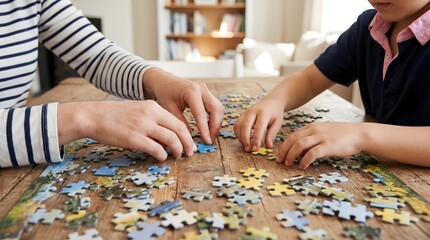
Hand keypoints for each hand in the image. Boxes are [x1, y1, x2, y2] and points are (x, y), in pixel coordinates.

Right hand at [58, 100, 195, 160]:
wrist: (93, 116)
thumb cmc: (114, 116)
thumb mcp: (137, 110)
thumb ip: (153, 119)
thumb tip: (167, 136)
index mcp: (153, 107)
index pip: (177, 121)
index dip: (187, 134)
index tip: (189, 143)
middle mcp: (150, 115)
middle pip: (179, 130)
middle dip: (187, 143)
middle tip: (190, 152)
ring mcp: (143, 126)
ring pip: (171, 139)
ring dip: (178, 150)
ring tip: (178, 156)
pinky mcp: (134, 138)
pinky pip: (156, 149)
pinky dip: (162, 155)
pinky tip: (161, 157)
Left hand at [143, 68, 223, 143]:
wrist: (164, 81)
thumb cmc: (165, 93)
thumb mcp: (169, 109)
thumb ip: (180, 122)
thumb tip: (189, 138)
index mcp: (192, 91)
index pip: (202, 114)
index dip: (205, 129)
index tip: (207, 141)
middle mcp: (202, 89)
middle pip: (216, 110)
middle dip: (215, 127)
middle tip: (210, 139)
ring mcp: (206, 90)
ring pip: (219, 108)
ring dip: (217, 123)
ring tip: (210, 135)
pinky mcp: (207, 94)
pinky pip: (216, 106)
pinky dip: (215, 118)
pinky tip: (209, 127)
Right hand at [234, 97, 284, 151]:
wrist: (271, 102)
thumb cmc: (275, 114)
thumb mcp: (277, 123)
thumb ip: (272, 134)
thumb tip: (268, 147)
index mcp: (264, 112)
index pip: (258, 127)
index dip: (256, 139)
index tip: (256, 149)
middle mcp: (253, 111)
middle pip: (245, 126)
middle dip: (246, 139)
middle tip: (248, 150)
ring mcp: (246, 112)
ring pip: (238, 126)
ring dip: (240, 138)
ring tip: (246, 147)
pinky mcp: (242, 115)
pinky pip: (236, 125)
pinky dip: (238, 134)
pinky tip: (243, 140)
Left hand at [277, 122, 363, 168]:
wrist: (359, 134)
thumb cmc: (342, 136)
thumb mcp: (324, 134)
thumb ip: (312, 140)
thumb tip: (301, 152)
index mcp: (312, 127)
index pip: (293, 135)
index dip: (284, 145)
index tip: (280, 154)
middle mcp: (314, 130)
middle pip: (292, 139)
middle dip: (283, 151)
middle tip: (279, 161)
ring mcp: (321, 137)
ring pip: (299, 145)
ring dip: (291, 155)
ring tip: (288, 164)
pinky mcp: (328, 146)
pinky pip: (312, 153)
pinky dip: (305, 160)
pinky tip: (302, 167)